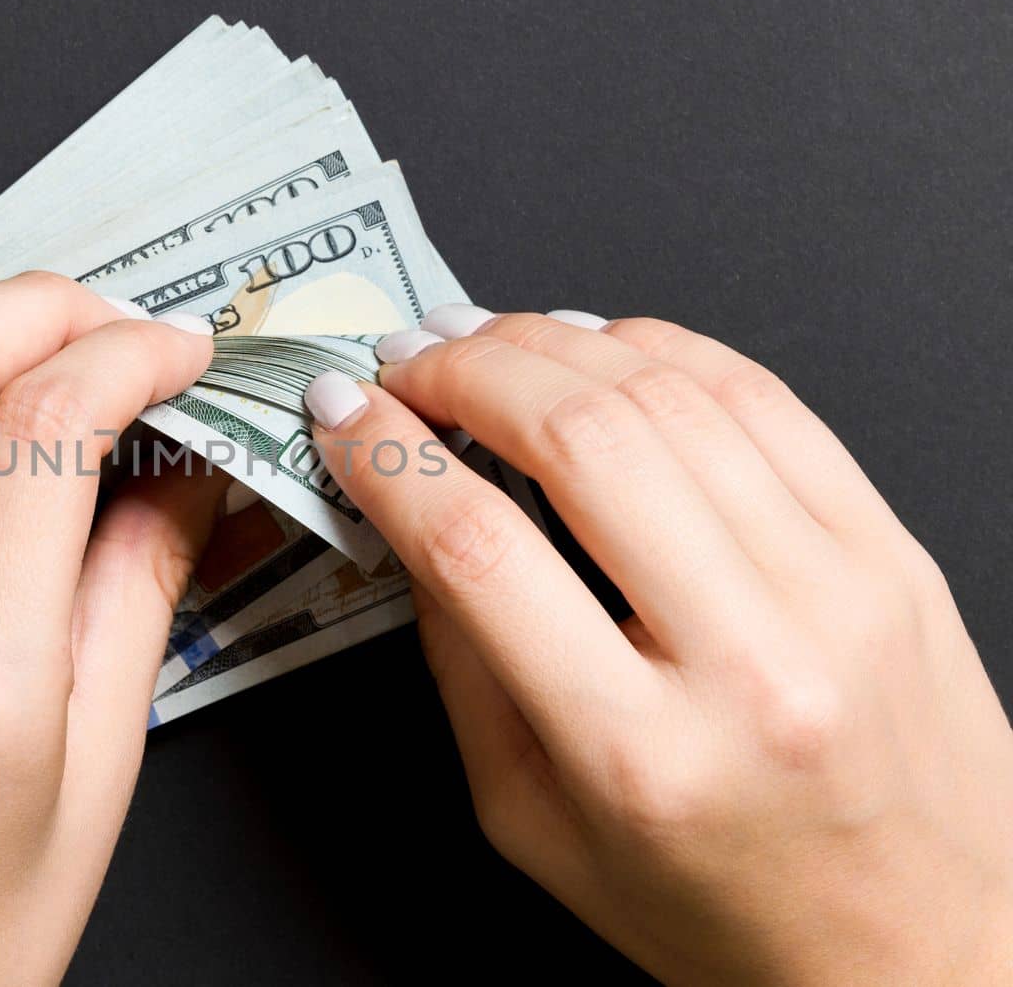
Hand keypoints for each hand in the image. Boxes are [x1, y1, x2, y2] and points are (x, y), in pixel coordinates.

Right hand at [305, 309, 1012, 982]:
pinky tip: (596, 346)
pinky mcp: (890, 553)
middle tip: (406, 360)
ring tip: (483, 340)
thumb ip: (465, 664)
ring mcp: (839, 593)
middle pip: (581, 441)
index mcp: (639, 755)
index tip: (343, 413)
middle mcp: (753, 662)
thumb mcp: (536, 820)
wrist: (923, 944)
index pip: (480, 549)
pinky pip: (765, 399)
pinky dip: (661, 347)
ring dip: (552, 342)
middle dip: (465, 371)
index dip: (388, 456)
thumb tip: (412, 514)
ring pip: (672, 396)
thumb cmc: (725, 908)